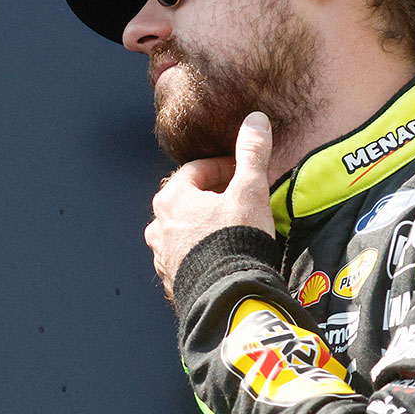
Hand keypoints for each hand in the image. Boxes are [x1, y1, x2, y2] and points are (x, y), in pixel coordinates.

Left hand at [145, 111, 275, 298]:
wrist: (227, 294)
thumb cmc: (236, 239)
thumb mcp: (249, 191)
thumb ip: (251, 154)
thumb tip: (256, 120)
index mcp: (171, 199)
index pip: (195, 171)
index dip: (223, 168)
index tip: (242, 173)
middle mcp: (158, 226)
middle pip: (187, 200)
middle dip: (213, 196)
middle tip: (239, 198)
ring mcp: (161, 255)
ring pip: (182, 229)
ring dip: (204, 224)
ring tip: (230, 228)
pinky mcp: (171, 279)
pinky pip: (185, 256)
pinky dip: (200, 249)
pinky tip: (221, 254)